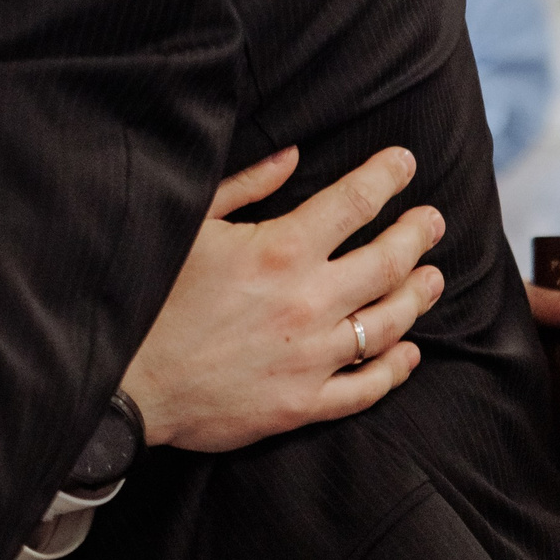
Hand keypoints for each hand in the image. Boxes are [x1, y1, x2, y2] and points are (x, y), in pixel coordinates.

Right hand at [122, 147, 445, 451]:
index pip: (356, 201)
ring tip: (433, 278)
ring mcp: (311, 357)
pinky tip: (409, 352)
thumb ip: (246, 187)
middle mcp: (308, 301)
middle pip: (388, 261)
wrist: (126, 382)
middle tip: (432, 221)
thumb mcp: (192, 226)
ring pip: (389, 322)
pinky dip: (395, 368)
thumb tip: (291, 156)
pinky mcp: (303, 403)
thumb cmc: (152, 296)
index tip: (405, 163)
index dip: (388, 176)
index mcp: (281, 250)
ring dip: (418, 295)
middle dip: (417, 234)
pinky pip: (367, 387)